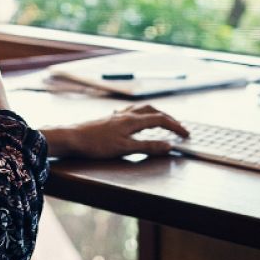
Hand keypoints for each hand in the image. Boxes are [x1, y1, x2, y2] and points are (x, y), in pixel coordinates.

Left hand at [45, 104, 189, 159]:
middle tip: (179, 128)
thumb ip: (147, 147)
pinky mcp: (109, 119)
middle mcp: (127, 115)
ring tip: (163, 121)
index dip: (176, 127)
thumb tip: (169, 145)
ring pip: (142, 109)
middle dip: (169, 118)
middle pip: (153, 111)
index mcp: (133, 121)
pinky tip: (137, 120)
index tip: (187, 135)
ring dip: (156, 114)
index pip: (161, 120)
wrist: (72, 138)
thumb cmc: (96, 145)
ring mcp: (117, 116)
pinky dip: (141, 115)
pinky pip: (131, 112)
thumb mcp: (125, 149)